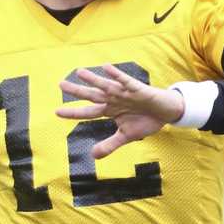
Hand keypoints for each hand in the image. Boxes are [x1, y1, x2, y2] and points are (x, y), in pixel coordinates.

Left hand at [56, 64, 184, 158]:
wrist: (166, 113)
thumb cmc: (146, 120)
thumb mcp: (126, 136)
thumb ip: (110, 145)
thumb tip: (92, 156)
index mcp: (110, 110)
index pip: (88, 112)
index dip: (74, 112)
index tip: (57, 112)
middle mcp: (114, 100)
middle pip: (92, 95)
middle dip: (77, 91)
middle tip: (60, 85)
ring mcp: (124, 93)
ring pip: (106, 85)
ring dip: (93, 79)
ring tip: (79, 72)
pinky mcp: (137, 89)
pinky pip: (125, 81)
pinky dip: (117, 75)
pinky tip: (106, 67)